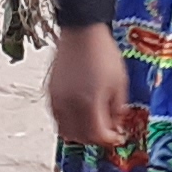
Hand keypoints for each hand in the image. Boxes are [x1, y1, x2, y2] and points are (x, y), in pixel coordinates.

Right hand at [47, 20, 144, 149]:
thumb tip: (116, 124)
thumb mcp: (120, 81)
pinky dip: (67, 123)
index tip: (117, 136)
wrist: (82, 31)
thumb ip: (118, 107)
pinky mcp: (51, 92)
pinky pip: (57, 117)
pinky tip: (79, 115)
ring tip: (92, 125)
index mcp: (89, 102)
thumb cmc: (102, 52)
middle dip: (95, 139)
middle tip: (106, 133)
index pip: (97, 135)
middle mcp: (70, 104)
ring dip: (80, 134)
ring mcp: (57, 99)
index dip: (109, 139)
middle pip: (80, 137)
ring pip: (65, 131)